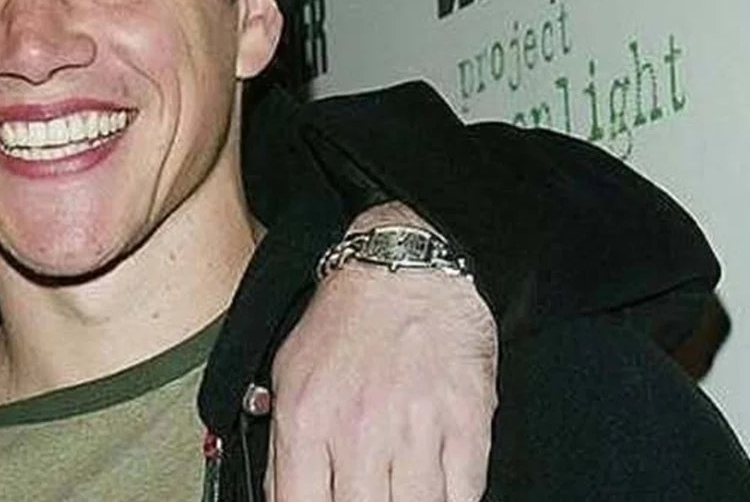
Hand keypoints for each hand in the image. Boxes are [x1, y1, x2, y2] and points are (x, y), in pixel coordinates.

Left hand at [267, 203, 497, 501]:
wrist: (408, 272)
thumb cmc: (347, 323)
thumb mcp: (288, 375)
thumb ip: (282, 443)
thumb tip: (283, 496)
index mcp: (308, 420)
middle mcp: (360, 431)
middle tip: (363, 492)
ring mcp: (416, 433)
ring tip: (396, 489)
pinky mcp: (467, 428)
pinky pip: (463, 497)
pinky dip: (449, 500)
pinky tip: (435, 488)